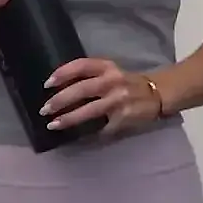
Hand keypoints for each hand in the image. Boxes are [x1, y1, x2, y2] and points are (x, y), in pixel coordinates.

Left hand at [40, 58, 164, 137]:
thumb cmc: (128, 83)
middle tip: (45, 109)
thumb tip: (60, 90)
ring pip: (89, 110)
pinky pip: (101, 127)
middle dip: (60, 100)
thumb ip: (91, 77)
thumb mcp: (112, 73)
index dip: (63, 73)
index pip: (82, 65)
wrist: (158, 93)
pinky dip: (89, 132)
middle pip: (82, 89)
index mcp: (108, 67)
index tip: (48, 84)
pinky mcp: (123, 117)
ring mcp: (119, 100)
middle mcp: (113, 81)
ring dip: (69, 118)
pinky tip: (79, 136)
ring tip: (53, 124)